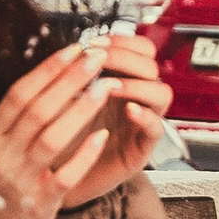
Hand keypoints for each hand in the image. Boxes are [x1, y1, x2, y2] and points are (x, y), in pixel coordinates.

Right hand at [0, 34, 166, 218]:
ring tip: (105, 89)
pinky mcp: (41, 202)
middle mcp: (3, 155)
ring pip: (52, 138)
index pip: (19, 94)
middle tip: (96, 59)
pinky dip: (85, 154)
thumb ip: (20, 117)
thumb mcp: (2, 147)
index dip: (48, 69)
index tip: (74, 49)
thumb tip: (53, 74)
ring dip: (81, 110)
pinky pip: (65, 174)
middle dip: (70, 81)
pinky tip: (103, 135)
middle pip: (38, 110)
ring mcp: (21, 179)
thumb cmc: (7, 184)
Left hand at [52, 28, 171, 207]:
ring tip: (111, 87)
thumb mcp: (65, 100)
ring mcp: (141, 122)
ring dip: (136, 84)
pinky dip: (145, 116)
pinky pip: (156, 128)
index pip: (140, 50)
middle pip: (151, 66)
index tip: (96, 43)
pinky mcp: (141, 147)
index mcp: (120, 80)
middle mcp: (135, 98)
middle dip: (125, 57)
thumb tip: (77, 48)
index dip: (123, 41)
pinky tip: (128, 110)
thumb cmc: (62, 137)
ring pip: (161, 92)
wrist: (57, 177)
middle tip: (100, 61)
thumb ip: (74, 77)